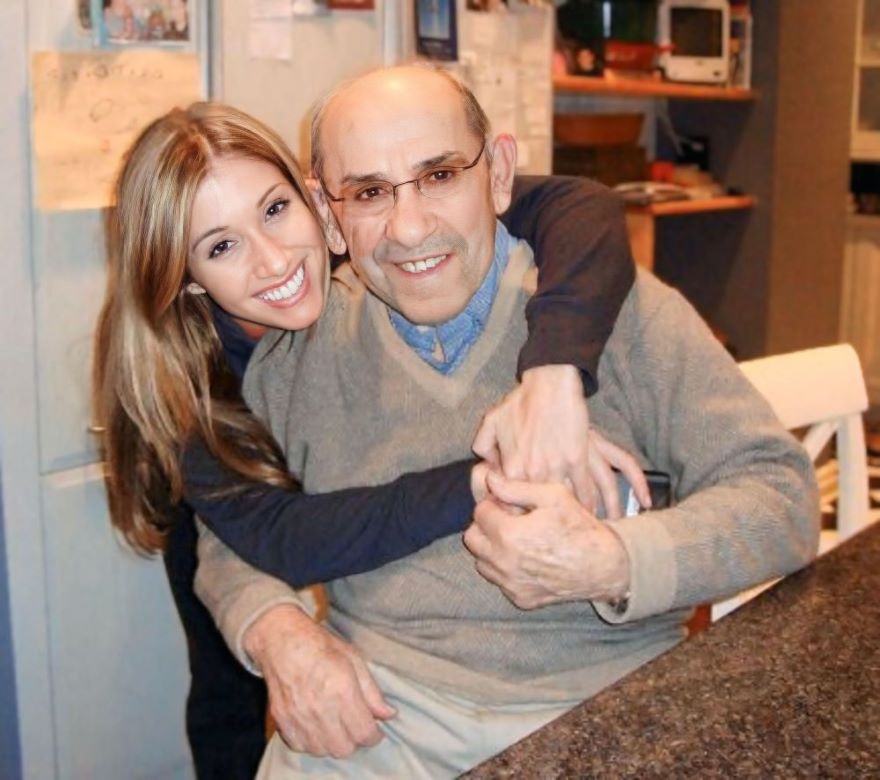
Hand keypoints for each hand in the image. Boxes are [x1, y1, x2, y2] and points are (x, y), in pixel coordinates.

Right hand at [243, 604, 395, 757]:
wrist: (282, 640)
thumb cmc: (321, 645)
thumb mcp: (354, 659)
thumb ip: (372, 691)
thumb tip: (389, 714)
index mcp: (342, 690)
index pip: (364, 732)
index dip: (374, 735)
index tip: (375, 730)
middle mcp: (320, 708)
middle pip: (344, 748)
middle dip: (355, 740)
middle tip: (355, 725)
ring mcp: (298, 716)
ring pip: (323, 750)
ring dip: (334, 742)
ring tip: (336, 725)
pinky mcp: (282, 720)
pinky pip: (301, 746)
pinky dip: (312, 742)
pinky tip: (317, 727)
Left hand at [463, 473, 629, 609]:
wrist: (605, 566)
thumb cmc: (580, 527)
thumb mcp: (553, 495)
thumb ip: (516, 487)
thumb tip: (489, 480)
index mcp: (509, 534)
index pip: (480, 513)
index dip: (493, 503)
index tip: (507, 503)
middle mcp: (505, 563)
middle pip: (473, 539)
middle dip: (485, 526)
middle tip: (506, 520)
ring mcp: (512, 585)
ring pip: (482, 562)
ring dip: (492, 548)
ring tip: (517, 539)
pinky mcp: (521, 599)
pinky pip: (500, 581)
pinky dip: (506, 570)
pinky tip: (527, 558)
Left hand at [471, 365, 650, 517]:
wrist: (550, 384)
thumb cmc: (521, 401)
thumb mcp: (491, 421)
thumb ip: (483, 445)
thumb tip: (484, 463)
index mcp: (511, 468)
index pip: (510, 505)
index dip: (515, 517)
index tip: (521, 524)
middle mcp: (532, 473)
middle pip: (536, 510)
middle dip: (541, 525)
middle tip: (547, 538)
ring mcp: (556, 468)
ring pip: (562, 504)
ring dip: (567, 520)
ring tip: (572, 534)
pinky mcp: (578, 460)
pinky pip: (585, 490)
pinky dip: (588, 505)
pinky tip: (591, 516)